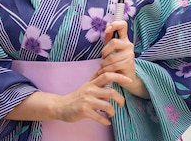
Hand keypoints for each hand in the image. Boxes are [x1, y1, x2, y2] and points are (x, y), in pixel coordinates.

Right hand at [6, 70, 130, 124]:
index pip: (107, 75)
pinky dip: (105, 120)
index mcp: (92, 83)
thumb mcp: (87, 85)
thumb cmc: (77, 96)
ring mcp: (87, 101)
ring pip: (107, 106)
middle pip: (111, 92)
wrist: (61, 106)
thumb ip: (96, 78)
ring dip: (113, 112)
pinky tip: (107, 121)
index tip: (129, 80)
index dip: (119, 77)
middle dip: (120, 99)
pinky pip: (100, 117)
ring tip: (112, 114)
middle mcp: (90, 90)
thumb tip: (106, 69)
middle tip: (122, 104)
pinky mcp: (84, 111)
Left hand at [98, 21, 149, 98]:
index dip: (115, 24)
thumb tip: (107, 24)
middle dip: (104, 51)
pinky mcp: (129, 64)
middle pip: (114, 42)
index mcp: (124, 39)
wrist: (125, 77)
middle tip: (103, 58)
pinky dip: (107, 70)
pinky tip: (105, 71)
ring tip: (103, 67)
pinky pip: (114, 65)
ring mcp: (130, 54)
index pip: (123, 25)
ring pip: (112, 57)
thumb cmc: (116, 61)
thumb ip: (108, 38)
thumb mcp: (110, 49)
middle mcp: (129, 45)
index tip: (107, 29)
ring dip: (104, 64)